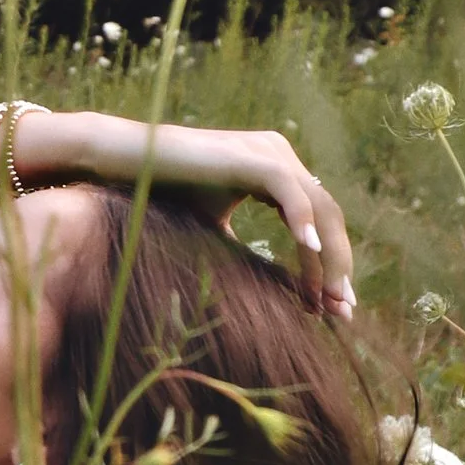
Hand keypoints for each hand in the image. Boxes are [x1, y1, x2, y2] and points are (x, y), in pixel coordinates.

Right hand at [31, 111, 355, 319]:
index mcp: (273, 171)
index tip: (330, 308)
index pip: (317, 220)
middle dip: (337, 267)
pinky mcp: (252, 157)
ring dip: (327, 257)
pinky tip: (308, 254)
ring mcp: (269, 152)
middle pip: (328, 216)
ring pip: (318, 208)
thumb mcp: (211, 230)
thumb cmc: (159, 194)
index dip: (329, 264)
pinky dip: (303, 224)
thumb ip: (243, 251)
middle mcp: (279, 155)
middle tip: (340, 313)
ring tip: (325, 299)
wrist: (124, 163)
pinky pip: (291, 193)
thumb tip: (266, 295)